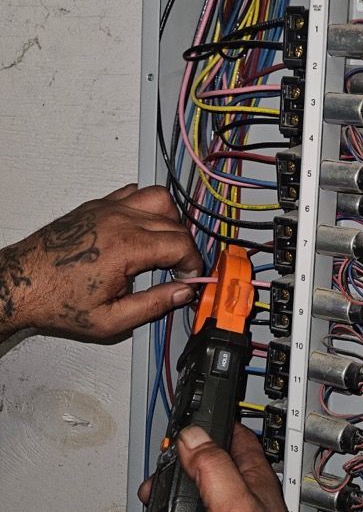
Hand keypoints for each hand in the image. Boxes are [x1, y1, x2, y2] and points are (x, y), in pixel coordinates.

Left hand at [0, 184, 201, 340]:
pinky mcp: (97, 204)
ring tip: (165, 243)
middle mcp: (120, 220)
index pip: (181, 244)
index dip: (193, 263)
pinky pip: (134, 192)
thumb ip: (153, 305)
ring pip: (160, 198)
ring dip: (172, 220)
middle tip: (179, 269)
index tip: (190, 277)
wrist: (20, 283)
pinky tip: (143, 228)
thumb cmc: (57, 300)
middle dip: (185, 248)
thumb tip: (182, 292)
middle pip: (175, 224)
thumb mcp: (110, 319)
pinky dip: (148, 206)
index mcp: (126, 247)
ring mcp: (108, 208)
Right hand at [138, 424, 306, 511]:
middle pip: (208, 464)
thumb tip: (193, 436)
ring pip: (194, 496)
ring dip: (170, 496)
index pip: (233, 435)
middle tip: (159, 470)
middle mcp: (242, 499)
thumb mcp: (233, 509)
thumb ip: (214, 469)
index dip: (210, 422)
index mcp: (253, 480)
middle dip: (180, 464)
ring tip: (153, 502)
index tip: (186, 417)